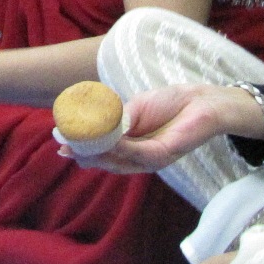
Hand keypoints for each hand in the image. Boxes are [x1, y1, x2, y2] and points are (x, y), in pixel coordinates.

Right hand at [70, 83, 247, 172]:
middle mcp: (139, 159)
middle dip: (85, 155)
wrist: (201, 101)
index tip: (62, 142)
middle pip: (107, 162)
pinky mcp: (162, 155)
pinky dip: (121, 147)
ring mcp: (150, 160)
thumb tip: (93, 125)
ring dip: (97, 153)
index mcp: (131, 148)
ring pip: (119, 161)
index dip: (83, 150)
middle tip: (65, 147)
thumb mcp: (135, 109)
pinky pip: (137, 153)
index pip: (103, 154)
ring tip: (78, 145)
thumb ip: (117, 119)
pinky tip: (107, 140)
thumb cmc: (170, 103)